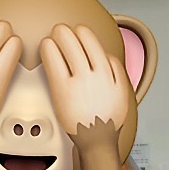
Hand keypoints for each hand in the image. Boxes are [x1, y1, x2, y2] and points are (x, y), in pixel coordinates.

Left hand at [39, 24, 128, 143]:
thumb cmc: (107, 120)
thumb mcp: (122, 92)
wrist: (97, 141)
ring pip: (69, 50)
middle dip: (68, 33)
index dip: (85, 34)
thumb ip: (117, 72)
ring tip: (52, 35)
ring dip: (59, 38)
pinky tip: (46, 47)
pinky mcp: (63, 90)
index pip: (95, 45)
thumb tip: (108, 56)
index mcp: (109, 74)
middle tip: (61, 29)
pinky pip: (55, 64)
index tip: (79, 30)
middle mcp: (95, 75)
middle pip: (80, 44)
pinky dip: (50, 52)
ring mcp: (79, 81)